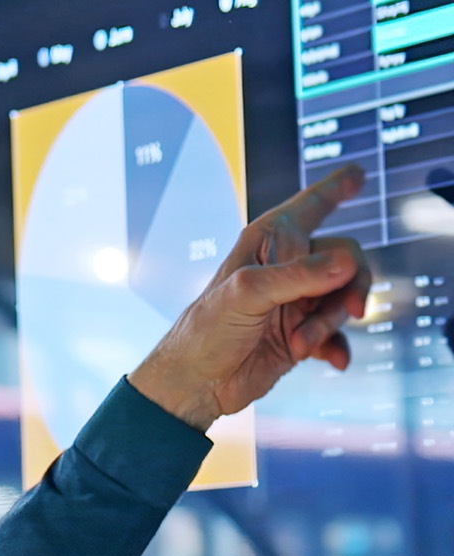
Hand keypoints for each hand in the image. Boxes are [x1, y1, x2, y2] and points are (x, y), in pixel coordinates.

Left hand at [130, 164, 371, 430]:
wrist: (198, 382)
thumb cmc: (206, 329)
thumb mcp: (247, 294)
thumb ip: (298, 276)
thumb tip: (348, 263)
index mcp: (266, 243)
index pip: (307, 208)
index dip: (333, 189)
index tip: (358, 173)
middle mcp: (284, 266)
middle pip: (346, 258)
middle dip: (350, 286)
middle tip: (351, 310)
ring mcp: (296, 300)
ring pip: (345, 298)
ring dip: (330, 324)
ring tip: (300, 344)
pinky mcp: (303, 332)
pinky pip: (340, 334)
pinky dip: (338, 347)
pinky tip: (333, 360)